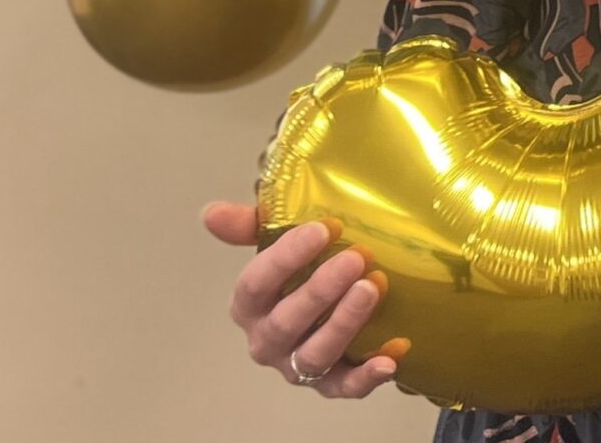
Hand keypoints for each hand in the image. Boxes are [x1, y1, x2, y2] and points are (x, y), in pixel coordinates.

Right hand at [204, 202, 403, 398]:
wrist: (336, 301)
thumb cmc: (302, 269)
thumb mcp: (280, 241)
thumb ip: (251, 226)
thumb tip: (211, 213)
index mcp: (249, 305)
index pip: (255, 284)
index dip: (286, 257)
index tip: (323, 228)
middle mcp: (267, 340)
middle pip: (285, 322)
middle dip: (320, 290)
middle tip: (356, 258)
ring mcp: (297, 366)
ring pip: (314, 354)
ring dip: (343, 323)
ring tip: (372, 288)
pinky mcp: (331, 384)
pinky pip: (346, 387)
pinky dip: (367, 376)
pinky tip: (389, 359)